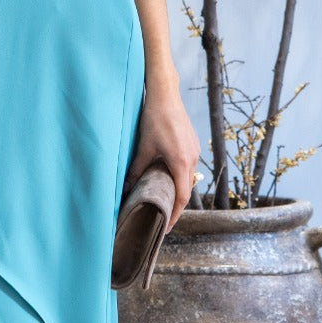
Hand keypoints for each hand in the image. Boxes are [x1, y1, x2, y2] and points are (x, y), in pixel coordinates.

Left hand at [127, 80, 200, 227]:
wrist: (165, 95)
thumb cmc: (154, 119)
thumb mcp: (143, 148)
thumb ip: (136, 170)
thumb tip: (126, 188)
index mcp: (181, 162)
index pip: (182, 197)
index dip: (176, 214)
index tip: (168, 226)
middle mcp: (192, 158)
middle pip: (187, 189)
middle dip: (176, 204)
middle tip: (163, 216)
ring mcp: (195, 151)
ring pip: (188, 177)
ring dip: (178, 188)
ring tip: (164, 198)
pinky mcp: (193, 144)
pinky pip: (189, 166)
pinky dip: (180, 176)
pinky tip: (167, 176)